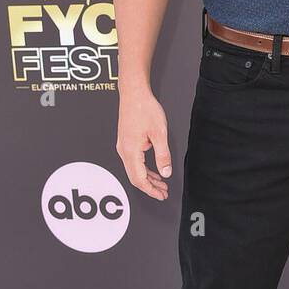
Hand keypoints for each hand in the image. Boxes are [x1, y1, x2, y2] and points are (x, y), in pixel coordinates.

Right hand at [116, 84, 171, 199]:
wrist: (133, 93)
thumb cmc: (145, 109)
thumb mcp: (159, 133)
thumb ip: (163, 155)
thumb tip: (166, 173)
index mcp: (131, 151)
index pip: (139, 179)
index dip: (151, 190)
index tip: (161, 195)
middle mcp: (124, 151)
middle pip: (135, 177)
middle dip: (150, 187)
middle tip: (163, 192)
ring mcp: (123, 146)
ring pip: (134, 170)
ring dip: (148, 179)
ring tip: (161, 183)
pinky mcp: (125, 142)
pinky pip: (133, 162)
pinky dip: (144, 169)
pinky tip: (154, 170)